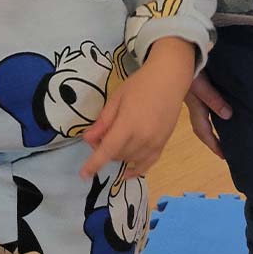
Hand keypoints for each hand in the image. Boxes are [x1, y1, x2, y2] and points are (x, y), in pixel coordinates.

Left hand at [81, 37, 195, 180]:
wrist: (169, 80)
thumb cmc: (140, 85)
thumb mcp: (116, 99)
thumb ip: (103, 121)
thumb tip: (87, 139)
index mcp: (128, 125)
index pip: (107, 150)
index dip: (94, 164)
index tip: (83, 174)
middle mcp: (142, 139)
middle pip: (117, 155)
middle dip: (104, 149)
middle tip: (100, 135)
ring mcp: (154, 143)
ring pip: (129, 160)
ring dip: (118, 155)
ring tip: (115, 139)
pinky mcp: (163, 144)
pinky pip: (147, 164)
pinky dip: (135, 170)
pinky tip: (126, 172)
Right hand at [185, 71, 232, 158]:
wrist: (174, 50)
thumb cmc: (188, 67)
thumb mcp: (201, 84)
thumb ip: (213, 99)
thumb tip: (228, 116)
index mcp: (194, 106)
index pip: (203, 130)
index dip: (213, 144)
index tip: (223, 156)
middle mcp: (192, 104)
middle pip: (201, 127)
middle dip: (210, 139)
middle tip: (223, 150)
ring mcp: (191, 96)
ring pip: (201, 117)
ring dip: (210, 128)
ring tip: (221, 134)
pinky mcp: (192, 88)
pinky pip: (202, 107)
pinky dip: (209, 114)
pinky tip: (215, 112)